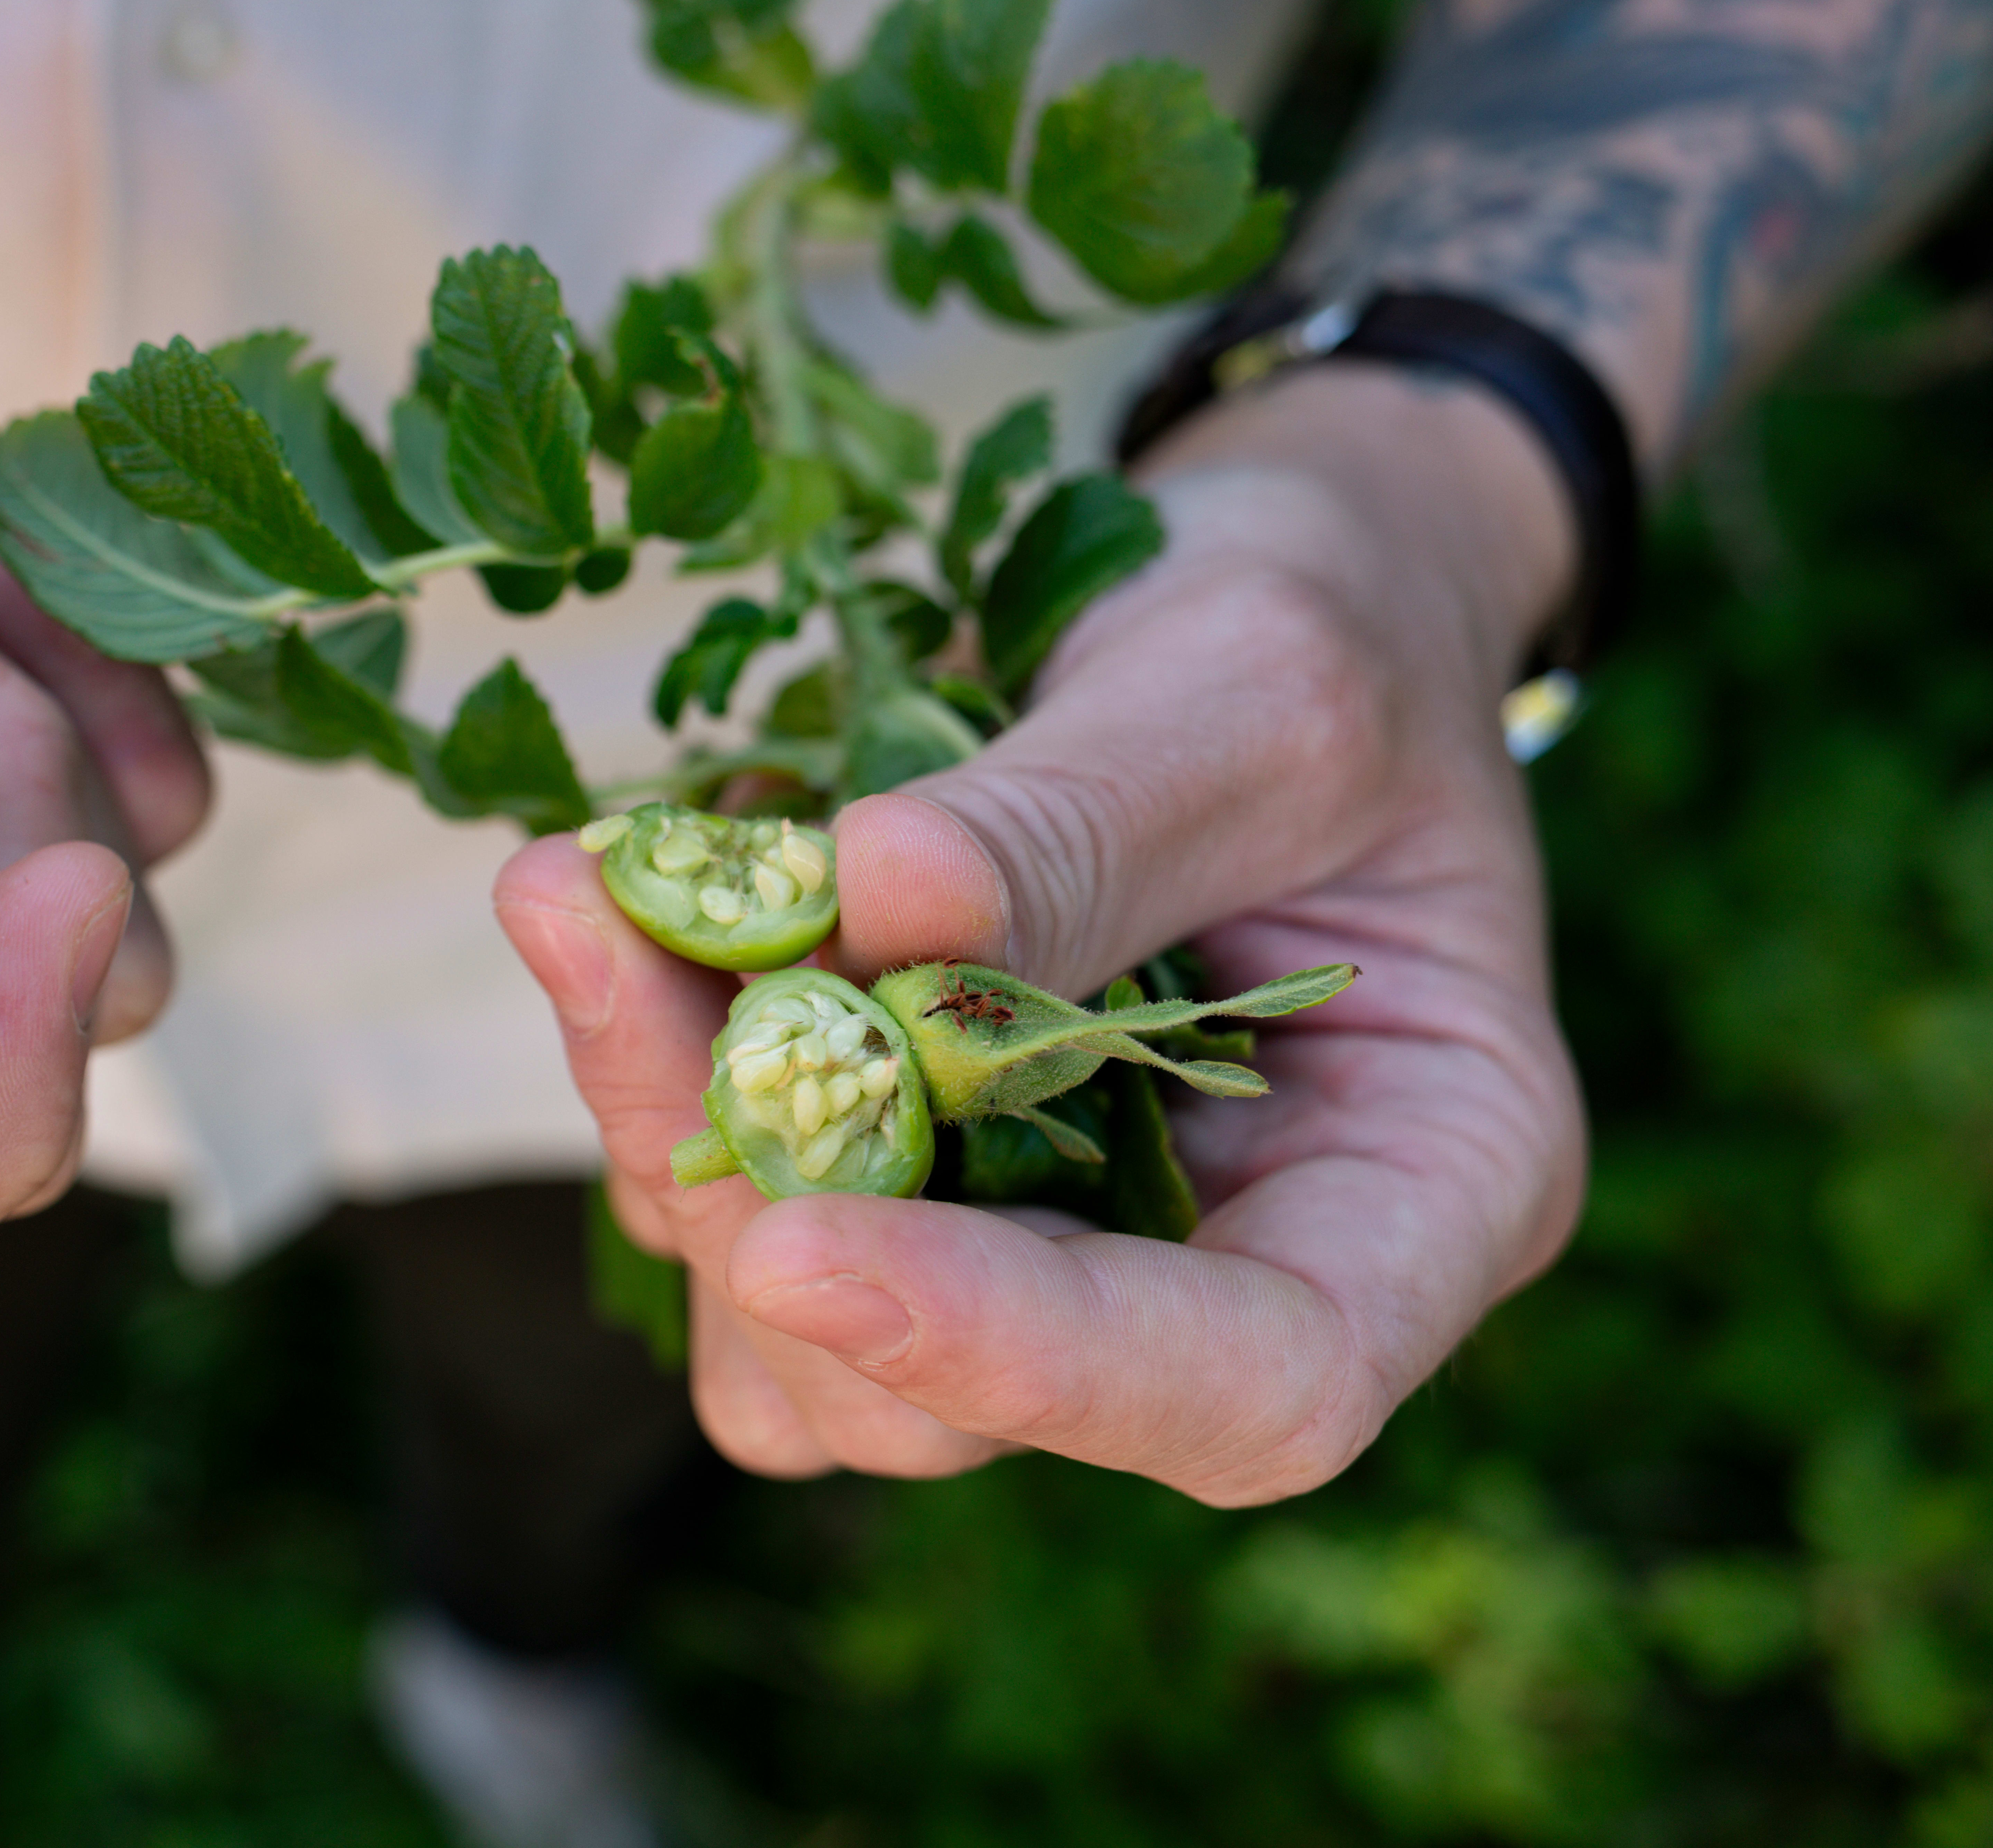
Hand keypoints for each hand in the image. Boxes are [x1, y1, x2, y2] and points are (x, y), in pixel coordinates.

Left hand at [499, 364, 1588, 1499]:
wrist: (1271, 595)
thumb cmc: (1337, 634)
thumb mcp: (1255, 692)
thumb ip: (1083, 828)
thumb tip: (873, 899)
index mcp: (1417, 1197)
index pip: (1247, 1391)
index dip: (1020, 1360)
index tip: (800, 1243)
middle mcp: (1229, 1270)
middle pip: (966, 1397)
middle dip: (763, 1216)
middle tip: (608, 958)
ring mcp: (1047, 1239)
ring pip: (805, 1342)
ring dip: (667, 1140)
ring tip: (575, 900)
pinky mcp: (910, 1176)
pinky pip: (749, 1208)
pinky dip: (658, 1067)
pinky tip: (608, 897)